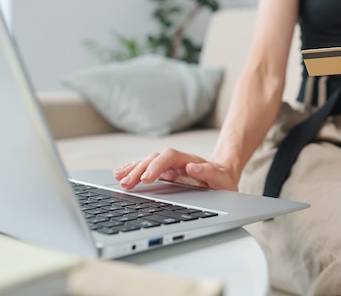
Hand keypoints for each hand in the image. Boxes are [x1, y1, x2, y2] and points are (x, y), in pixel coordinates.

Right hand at [112, 148, 238, 190]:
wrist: (223, 176)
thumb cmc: (223, 180)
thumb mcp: (222, 179)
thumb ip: (209, 173)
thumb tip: (193, 167)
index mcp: (189, 160)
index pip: (168, 157)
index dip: (156, 166)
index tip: (147, 179)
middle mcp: (176, 160)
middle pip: (154, 159)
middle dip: (139, 169)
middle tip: (126, 183)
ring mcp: (169, 166)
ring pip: (147, 163)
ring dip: (132, 169)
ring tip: (118, 177)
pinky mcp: (164, 173)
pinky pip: (146, 169)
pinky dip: (133, 171)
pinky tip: (120, 174)